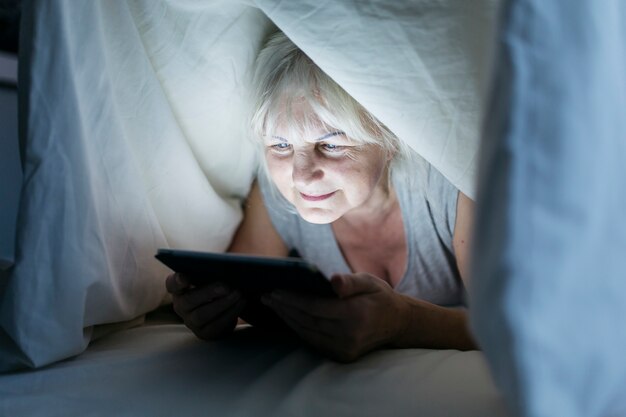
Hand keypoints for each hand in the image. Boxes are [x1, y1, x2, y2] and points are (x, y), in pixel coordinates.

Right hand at [165, 273, 246, 339]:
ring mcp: (191, 322)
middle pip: (188, 301)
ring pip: (202, 315)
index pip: (172, 284)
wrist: (224, 310)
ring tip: (238, 293)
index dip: (176, 281)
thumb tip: (228, 265)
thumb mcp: (211, 278)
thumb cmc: (216, 286)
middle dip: (208, 292)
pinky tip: (241, 302)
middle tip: (226, 286)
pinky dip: (230, 313)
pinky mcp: (205, 333)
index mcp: (179, 289)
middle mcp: (181, 306)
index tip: (184, 277)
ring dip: (222, 303)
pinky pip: (216, 325)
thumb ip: (213, 270)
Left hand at [261, 273, 405, 361]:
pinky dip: (298, 329)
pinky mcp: (342, 355)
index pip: (316, 307)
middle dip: (285, 308)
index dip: (294, 299)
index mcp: (356, 314)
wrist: (397, 323)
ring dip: (288, 319)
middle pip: (308, 321)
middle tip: (267, 296)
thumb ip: (350, 281)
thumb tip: (334, 281)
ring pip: (308, 333)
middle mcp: (350, 335)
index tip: (276, 290)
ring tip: (273, 305)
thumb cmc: (379, 296)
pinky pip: (314, 342)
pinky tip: (288, 318)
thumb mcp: (369, 281)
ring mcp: (345, 349)